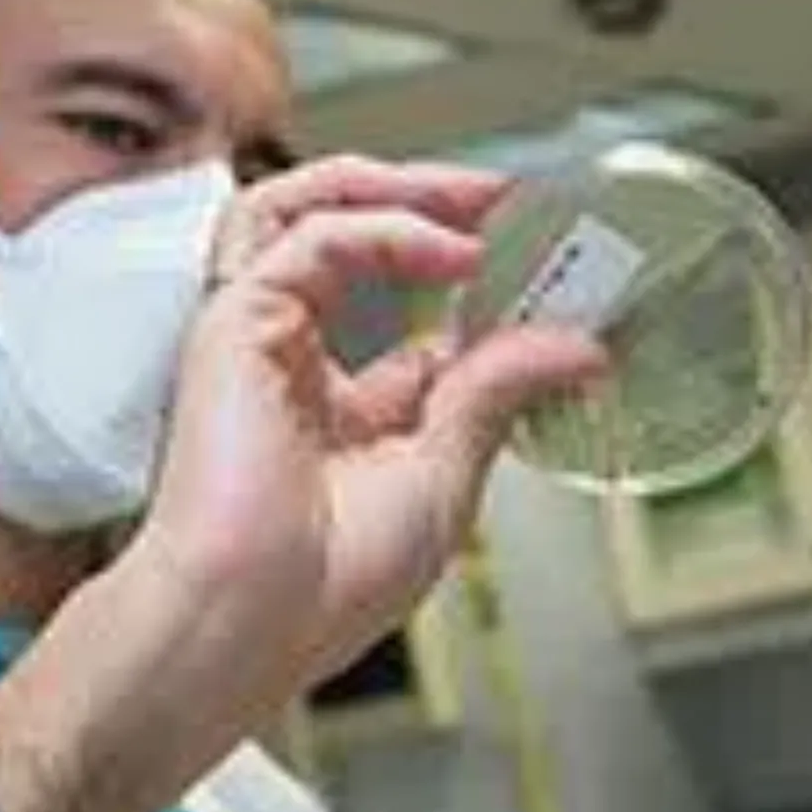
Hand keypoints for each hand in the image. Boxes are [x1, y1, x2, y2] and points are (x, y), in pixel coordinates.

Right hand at [126, 155, 605, 755]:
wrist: (251, 622)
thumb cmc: (327, 585)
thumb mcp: (444, 475)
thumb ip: (499, 393)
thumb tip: (577, 346)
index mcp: (349, 415)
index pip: (421, 328)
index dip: (487, 294)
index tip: (556, 272)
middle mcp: (301, 364)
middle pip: (359, 242)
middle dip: (439, 207)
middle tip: (515, 200)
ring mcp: (262, 337)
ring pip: (314, 211)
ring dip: (401, 190)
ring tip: (480, 192)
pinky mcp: (234, 319)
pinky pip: (312, 236)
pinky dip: (389, 230)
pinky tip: (454, 248)